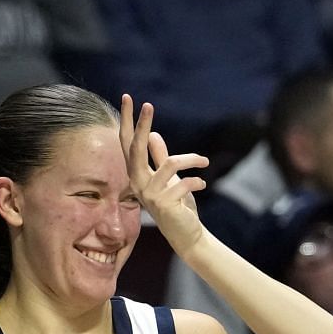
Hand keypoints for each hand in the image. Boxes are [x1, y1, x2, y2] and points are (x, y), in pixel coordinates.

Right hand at [119, 96, 209, 254]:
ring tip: (205, 161)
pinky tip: (203, 184)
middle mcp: (138, 184)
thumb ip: (159, 158)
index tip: (128, 98)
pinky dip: (196, 180)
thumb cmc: (178, 205)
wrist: (187, 235)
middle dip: (142, 125)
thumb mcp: (169, 178)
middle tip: (148, 105)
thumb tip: (153, 135)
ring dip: (191, 159)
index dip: (127, 122)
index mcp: (137, 175)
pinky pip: (183, 182)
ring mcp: (149, 195)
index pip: (128, 144)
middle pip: (136, 149)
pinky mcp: (164, 204)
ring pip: (170, 164)